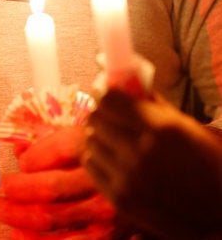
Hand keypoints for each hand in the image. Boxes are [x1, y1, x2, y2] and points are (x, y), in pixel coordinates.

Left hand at [0, 126, 117, 237]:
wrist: (154, 180)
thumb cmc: (109, 153)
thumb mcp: (85, 135)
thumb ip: (52, 139)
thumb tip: (19, 149)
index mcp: (102, 149)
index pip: (59, 150)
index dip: (33, 156)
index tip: (22, 160)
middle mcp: (105, 182)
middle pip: (51, 188)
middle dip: (17, 188)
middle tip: (3, 186)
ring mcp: (107, 212)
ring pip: (52, 218)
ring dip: (18, 216)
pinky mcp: (108, 236)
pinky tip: (18, 235)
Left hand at [83, 89, 221, 238]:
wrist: (217, 215)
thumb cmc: (209, 165)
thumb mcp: (190, 129)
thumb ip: (155, 105)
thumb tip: (126, 85)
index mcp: (162, 129)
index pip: (109, 100)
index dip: (105, 95)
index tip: (106, 95)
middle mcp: (140, 151)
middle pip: (95, 119)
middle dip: (101, 114)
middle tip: (108, 117)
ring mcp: (127, 177)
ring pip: (90, 141)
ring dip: (99, 137)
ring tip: (113, 140)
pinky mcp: (118, 197)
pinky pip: (90, 164)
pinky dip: (98, 158)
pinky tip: (112, 160)